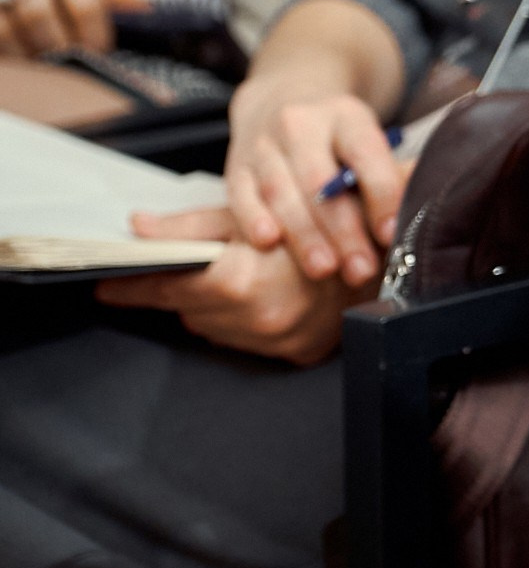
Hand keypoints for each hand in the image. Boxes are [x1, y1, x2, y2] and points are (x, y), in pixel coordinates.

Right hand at [0, 0, 147, 56]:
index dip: (94, 39)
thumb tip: (145, 9)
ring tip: (39, 60)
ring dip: (25, 54)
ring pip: (4, 30)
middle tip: (67, 62)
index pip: (84, 5)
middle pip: (39, 17)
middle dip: (56, 49)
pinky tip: (18, 52)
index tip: (99, 54)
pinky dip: (4, 50)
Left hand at [96, 205, 358, 364]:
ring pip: (213, 327)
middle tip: (172, 270)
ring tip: (228, 277)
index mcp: (237, 282)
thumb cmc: (317, 219)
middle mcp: (254, 320)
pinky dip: (239, 320)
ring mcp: (275, 342)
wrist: (381, 248)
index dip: (132, 286)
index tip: (107, 286)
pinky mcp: (295, 354)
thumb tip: (140, 228)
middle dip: (176, 288)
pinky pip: (245, 341)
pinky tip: (255, 296)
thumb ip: (188, 227)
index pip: (164, 289)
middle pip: (186, 309)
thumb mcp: (247, 214)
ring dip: (209, 305)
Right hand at [227, 66, 409, 283]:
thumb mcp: (366, 143)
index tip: (391, 233)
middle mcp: (301, 124)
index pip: (365, 152)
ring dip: (304, 236)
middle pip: (321, 180)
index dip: (380, 194)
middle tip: (360, 269)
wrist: (281, 102)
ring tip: (324, 270)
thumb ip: (385, 178)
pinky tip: (268, 243)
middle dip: (343, 230)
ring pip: (281, 191)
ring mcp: (264, 143)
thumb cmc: (336, 139)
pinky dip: (253, 219)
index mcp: (346, 115)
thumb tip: (409, 226)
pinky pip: (241, 194)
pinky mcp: (235, 164)